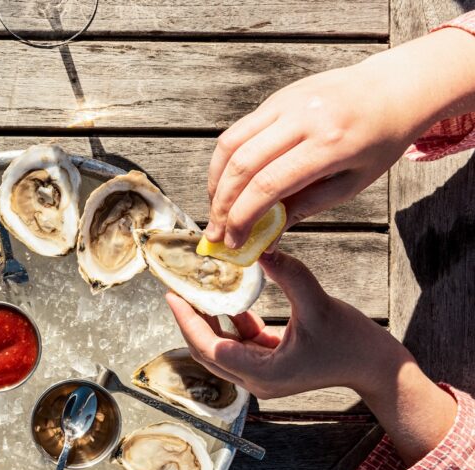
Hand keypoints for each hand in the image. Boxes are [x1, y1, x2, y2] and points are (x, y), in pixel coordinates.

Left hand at [166, 251, 456, 464]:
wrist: (377, 367)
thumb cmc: (352, 341)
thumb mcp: (319, 304)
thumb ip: (290, 275)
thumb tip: (262, 251)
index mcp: (263, 373)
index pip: (211, 348)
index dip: (188, 322)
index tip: (173, 296)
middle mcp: (256, 380)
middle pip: (208, 352)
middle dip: (191, 321)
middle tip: (178, 291)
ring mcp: (262, 375)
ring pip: (222, 348)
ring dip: (210, 321)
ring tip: (197, 292)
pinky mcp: (270, 366)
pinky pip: (240, 344)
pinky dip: (232, 323)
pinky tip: (229, 300)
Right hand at [206, 27, 474, 248]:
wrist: (393, 88)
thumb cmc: (378, 141)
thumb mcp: (352, 183)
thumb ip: (306, 207)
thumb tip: (265, 236)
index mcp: (329, 145)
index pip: (268, 184)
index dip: (242, 217)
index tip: (234, 241)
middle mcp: (303, 119)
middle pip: (242, 165)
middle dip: (221, 205)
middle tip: (216, 232)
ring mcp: (285, 103)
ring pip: (230, 144)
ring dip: (215, 182)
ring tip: (216, 209)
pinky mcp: (275, 98)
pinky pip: (238, 131)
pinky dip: (224, 162)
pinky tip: (226, 183)